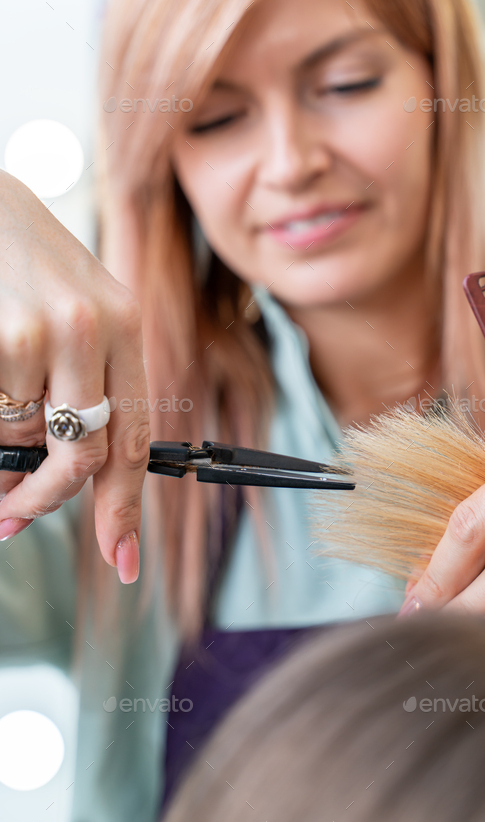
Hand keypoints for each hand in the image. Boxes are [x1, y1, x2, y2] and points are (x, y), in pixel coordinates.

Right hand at [0, 171, 148, 581]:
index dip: (125, 507)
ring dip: (2, 451)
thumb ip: (86, 384)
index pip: (135, 436)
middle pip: (84, 455)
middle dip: (47, 500)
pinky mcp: (2, 334)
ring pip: (22, 437)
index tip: (122, 558)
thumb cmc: (24, 263)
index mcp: (124, 325)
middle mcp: (94, 327)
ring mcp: (43, 329)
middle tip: (14, 518)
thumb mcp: (78, 312)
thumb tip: (68, 475)